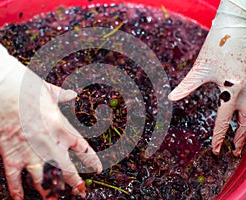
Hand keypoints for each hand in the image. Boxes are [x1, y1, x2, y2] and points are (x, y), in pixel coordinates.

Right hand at [0, 32, 101, 198]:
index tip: (97, 169)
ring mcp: (30, 150)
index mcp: (60, 126)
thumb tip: (72, 93)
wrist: (0, 86)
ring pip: (43, 179)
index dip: (91, 160)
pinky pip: (15, 178)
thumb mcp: (48, 89)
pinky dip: (16, 190)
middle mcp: (49, 142)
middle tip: (80, 193)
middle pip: (66, 168)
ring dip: (48, 192)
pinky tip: (19, 199)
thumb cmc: (25, 85)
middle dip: (74, 182)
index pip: (82, 148)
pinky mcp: (11, 153)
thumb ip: (62, 95)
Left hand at [168, 0, 245, 155]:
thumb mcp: (200, 68)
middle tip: (234, 150)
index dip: (219, 137)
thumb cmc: (216, 46)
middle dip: (241, 138)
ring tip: (242, 140)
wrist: (237, 25)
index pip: (224, 120)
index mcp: (232, 88)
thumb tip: (170, 99)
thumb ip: (187, 85)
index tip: (216, 151)